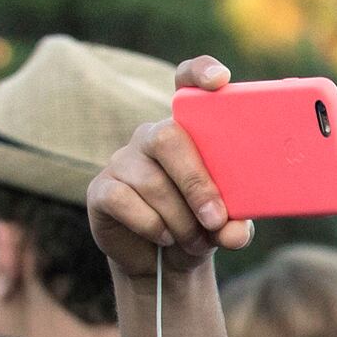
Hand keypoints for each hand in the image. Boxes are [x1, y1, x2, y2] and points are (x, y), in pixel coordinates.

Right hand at [85, 58, 255, 288]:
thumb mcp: (226, 226)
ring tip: (195, 240)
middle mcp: (152, 137)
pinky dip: (151, 225)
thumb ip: (235, 223)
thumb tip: (234, 231)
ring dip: (180, 219)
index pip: (186, 84)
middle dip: (196, 181)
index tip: (221, 80)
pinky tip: (163, 237)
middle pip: (167, 137)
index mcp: (188, 131)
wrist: (164, 263)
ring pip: (151, 181)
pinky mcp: (101, 190)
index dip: (200, 72)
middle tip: (215, 218)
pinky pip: (124, 200)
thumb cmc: (200, 228)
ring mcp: (123, 161)